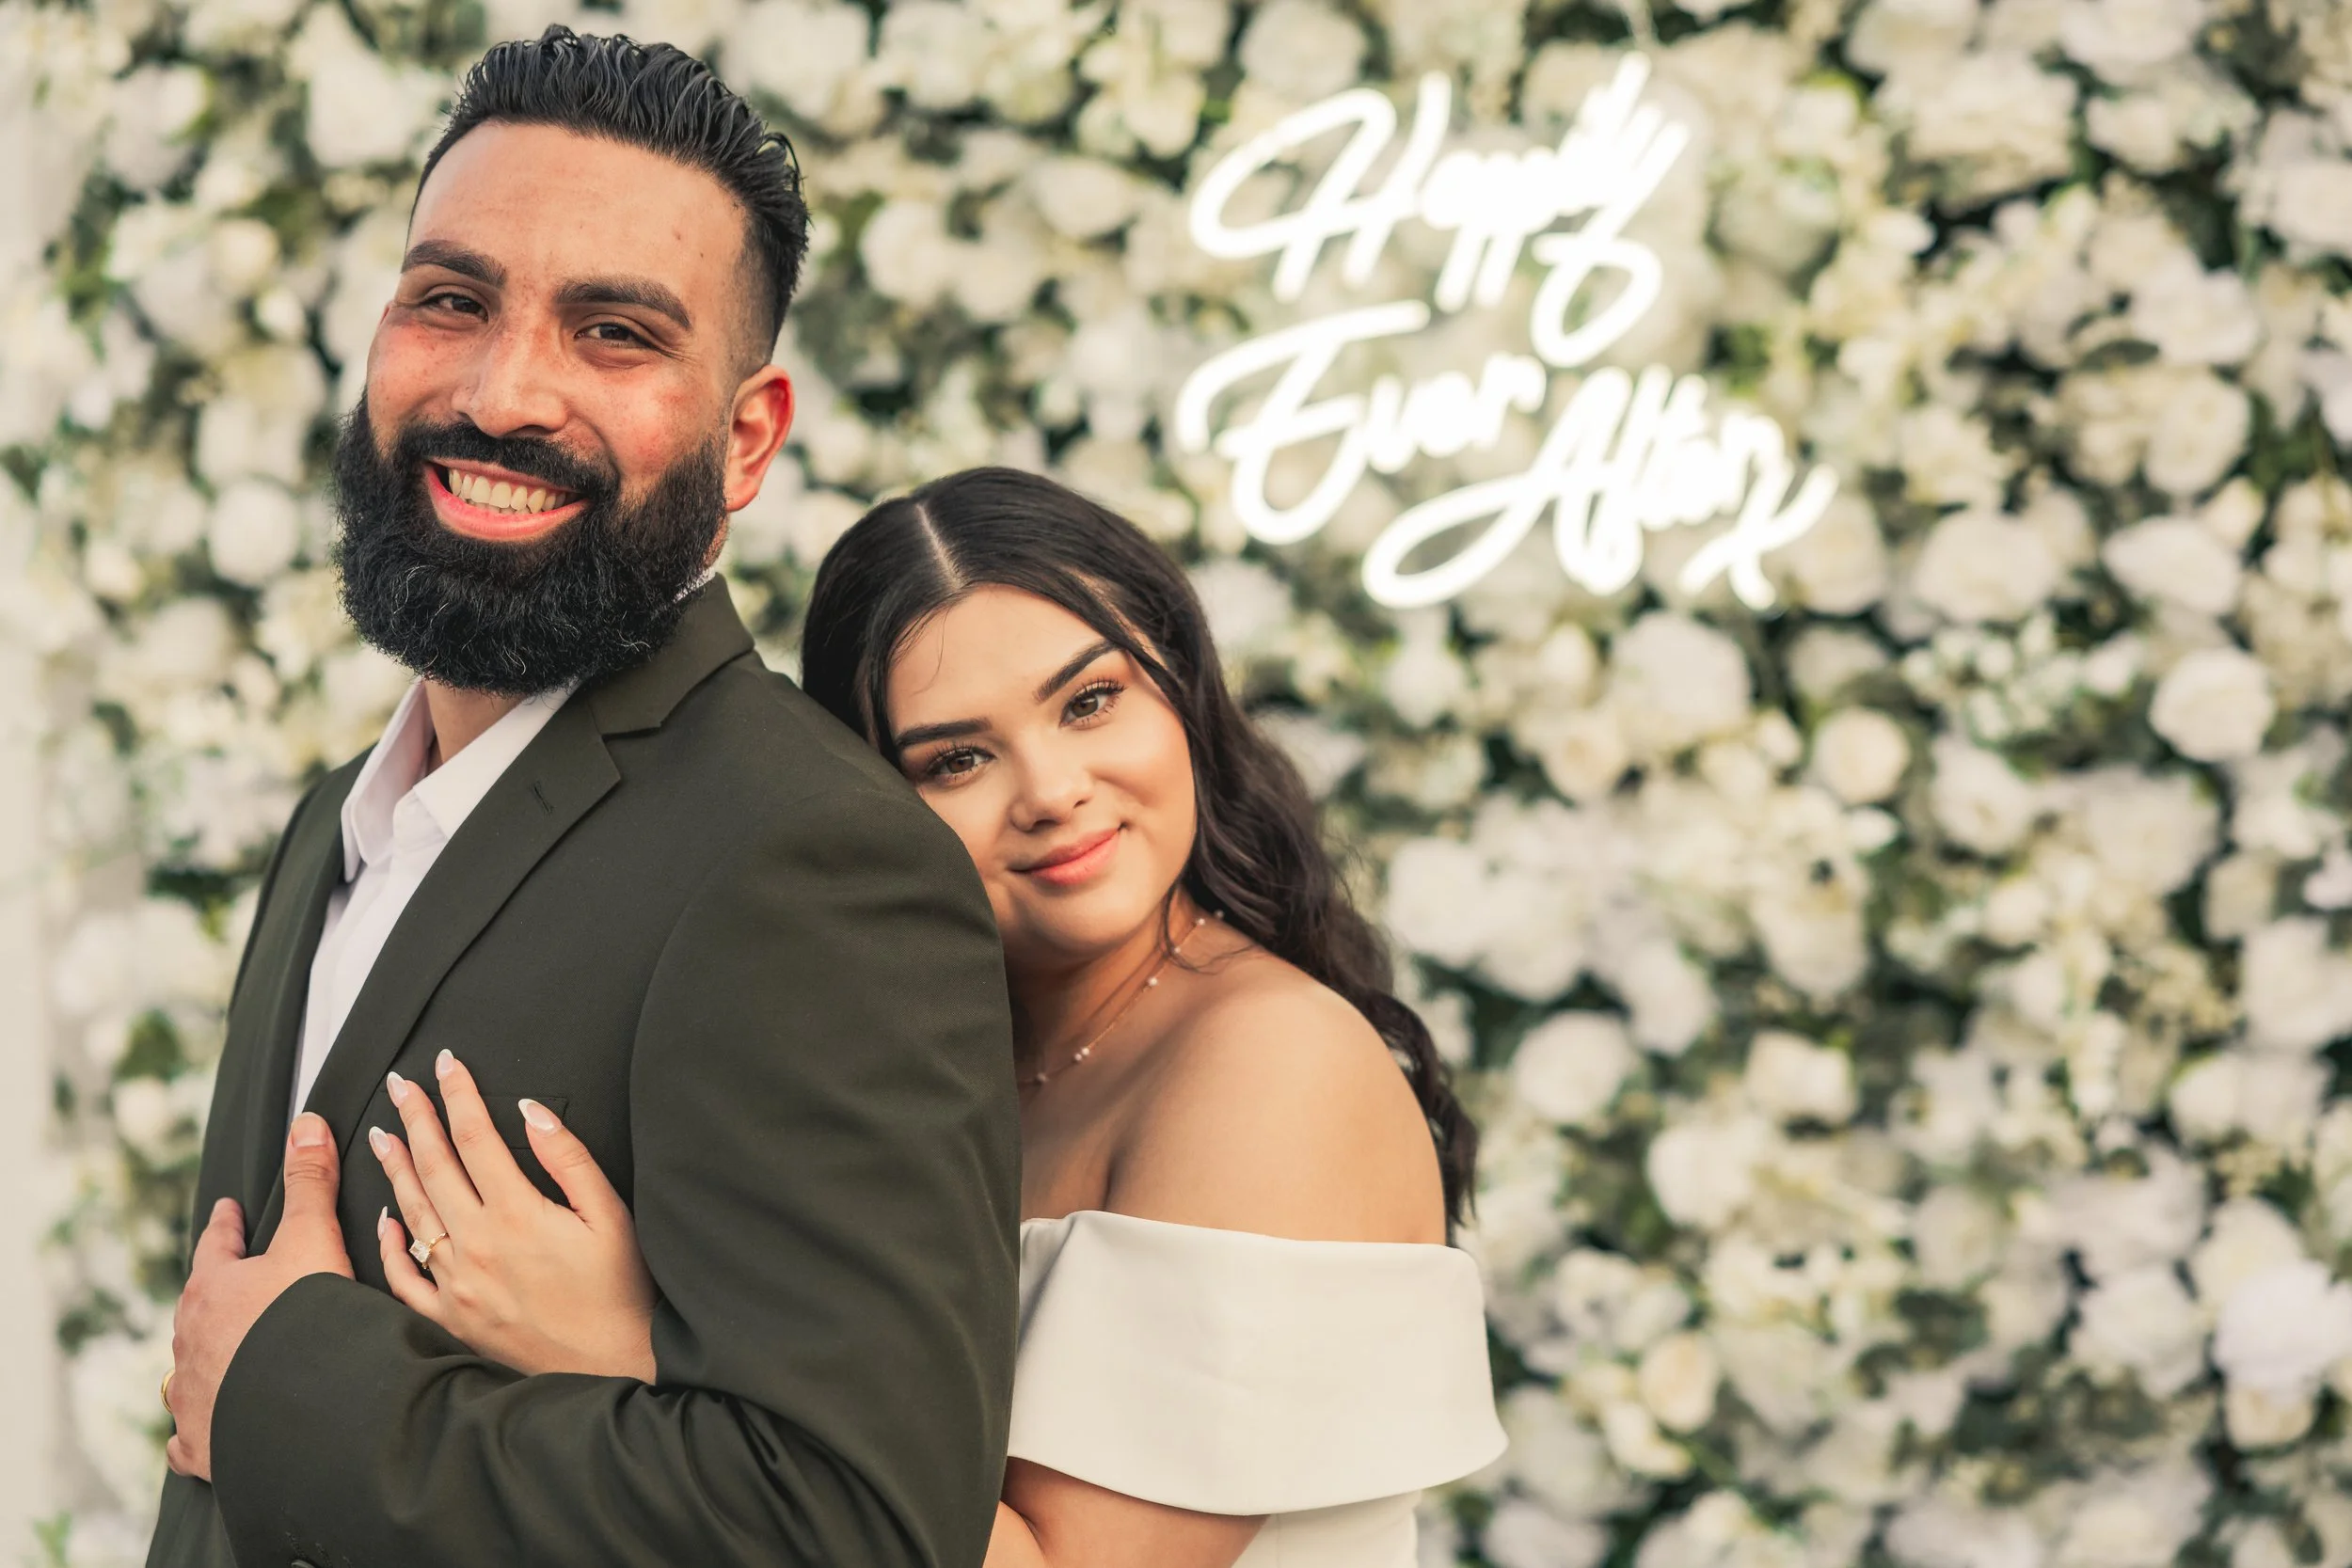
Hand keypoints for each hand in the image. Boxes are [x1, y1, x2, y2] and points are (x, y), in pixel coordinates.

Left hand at [165, 1113, 354, 1479]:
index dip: (225, 1227)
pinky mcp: (202, 1441)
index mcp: (214, 1289)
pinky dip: (192, 1429)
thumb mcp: (314, 1240)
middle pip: (197, 1307)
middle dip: (212, 1294)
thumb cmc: (306, 1321)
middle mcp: (192, 1340)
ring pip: (188, 1369)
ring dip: (203, 1358)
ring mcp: (193, 1393)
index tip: (228, 1213)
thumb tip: (306, 1123)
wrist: (302, 1405)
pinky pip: (186, 1436)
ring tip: (220, 1356)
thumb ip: (310, 1183)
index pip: (215, 1246)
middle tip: (227, 1284)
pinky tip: (198, 1430)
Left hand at [370, 1050, 656, 1380]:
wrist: (611, 1369)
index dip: (458, 1094)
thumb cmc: (620, 1293)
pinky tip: (387, 1220)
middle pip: (435, 1166)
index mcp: (517, 1214)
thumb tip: (529, 1113)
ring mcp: (457, 1285)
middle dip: (416, 1118)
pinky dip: (392, 1245)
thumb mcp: (610, 1215)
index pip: (475, 1137)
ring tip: (383, 1135)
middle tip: (400, 1086)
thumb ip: (568, 1158)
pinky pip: (406, 1278)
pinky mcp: (451, 1319)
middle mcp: (478, 1247)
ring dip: (395, 1168)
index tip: (445, 1065)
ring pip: (414, 1213)